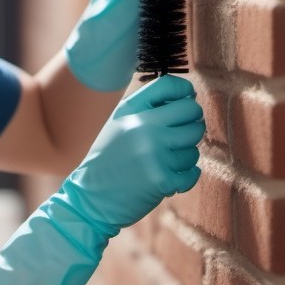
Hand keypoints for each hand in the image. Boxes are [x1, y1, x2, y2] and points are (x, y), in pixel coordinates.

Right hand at [63, 74, 203, 235]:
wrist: (90, 198)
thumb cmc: (109, 160)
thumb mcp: (119, 124)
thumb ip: (147, 108)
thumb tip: (189, 97)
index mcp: (130, 109)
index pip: (170, 85)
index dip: (185, 92)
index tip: (185, 102)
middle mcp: (143, 126)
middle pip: (192, 111)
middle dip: (192, 122)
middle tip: (179, 136)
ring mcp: (154, 152)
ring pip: (194, 146)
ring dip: (184, 155)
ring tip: (163, 163)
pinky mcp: (162, 179)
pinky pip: (193, 172)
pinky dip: (184, 177)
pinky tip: (167, 179)